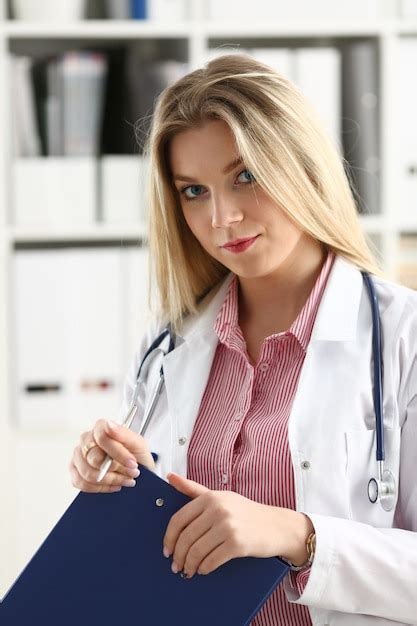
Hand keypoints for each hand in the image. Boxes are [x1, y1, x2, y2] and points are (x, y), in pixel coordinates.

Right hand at [69, 418, 155, 493]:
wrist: (135, 470)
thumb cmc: (136, 455)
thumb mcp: (138, 443)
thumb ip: (124, 434)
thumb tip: (109, 425)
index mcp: (101, 427)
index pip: (102, 438)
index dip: (117, 453)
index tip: (132, 463)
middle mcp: (86, 439)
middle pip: (93, 458)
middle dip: (115, 469)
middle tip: (130, 472)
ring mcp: (78, 455)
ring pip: (87, 473)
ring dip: (109, 480)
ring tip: (124, 479)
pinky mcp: (75, 471)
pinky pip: (79, 483)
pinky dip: (99, 488)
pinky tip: (112, 485)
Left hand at [163, 473, 312, 578]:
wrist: (276, 525)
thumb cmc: (245, 512)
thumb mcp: (220, 496)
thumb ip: (193, 489)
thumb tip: (169, 477)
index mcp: (210, 497)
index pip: (179, 519)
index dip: (169, 537)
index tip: (167, 549)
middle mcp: (218, 509)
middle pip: (186, 538)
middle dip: (178, 556)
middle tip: (176, 565)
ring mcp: (228, 526)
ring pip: (197, 551)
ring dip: (189, 565)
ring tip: (188, 570)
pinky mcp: (237, 544)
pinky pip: (212, 561)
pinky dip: (204, 568)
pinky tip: (203, 569)